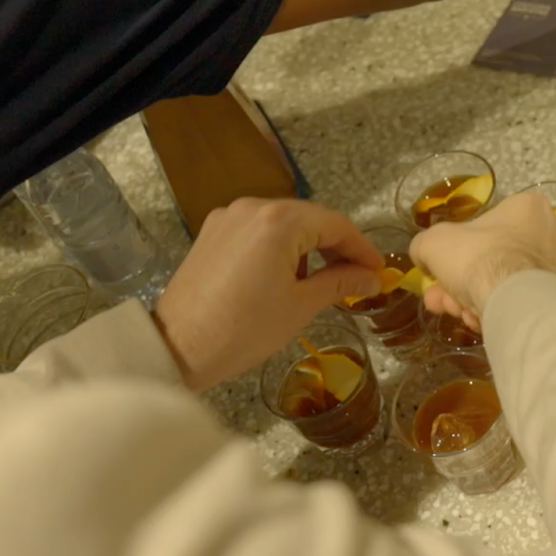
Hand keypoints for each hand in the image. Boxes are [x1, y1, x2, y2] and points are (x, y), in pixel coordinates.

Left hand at [153, 199, 383, 392]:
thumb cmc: (244, 329)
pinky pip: (258, 231)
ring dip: (308, 246)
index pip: (336, 224)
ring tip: (322, 279)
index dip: (362, 248)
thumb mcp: (301, 306)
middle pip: (310, 218)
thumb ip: (341, 283)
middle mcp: (253, 207)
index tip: (379, 272)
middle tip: (357, 277)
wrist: (176, 348)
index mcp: (279, 221)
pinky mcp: (212, 233)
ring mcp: (228, 218)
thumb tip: (374, 277)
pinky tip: (285, 275)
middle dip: (336, 246)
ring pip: (284, 223)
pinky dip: (279, 246)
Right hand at [411, 192, 555, 333]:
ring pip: (515, 284)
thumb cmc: (478, 259)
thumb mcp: (434, 243)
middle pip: (501, 260)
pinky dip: (508, 312)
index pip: (490, 229)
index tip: (443, 275)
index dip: (460, 255)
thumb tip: (425, 257)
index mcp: (529, 207)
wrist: (515, 301)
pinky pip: (530, 302)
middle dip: (467, 284)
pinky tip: (487, 324)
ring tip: (465, 318)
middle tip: (446, 302)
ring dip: (484, 301)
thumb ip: (426, 245)